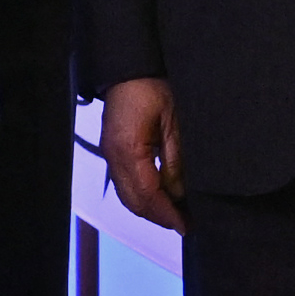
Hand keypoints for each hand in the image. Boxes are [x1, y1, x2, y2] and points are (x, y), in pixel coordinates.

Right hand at [101, 77, 187, 233]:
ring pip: (127, 195)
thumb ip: (175, 162)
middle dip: (158, 216)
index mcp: (128, 150)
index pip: (147, 195)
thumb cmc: (151, 88)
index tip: (185, 226)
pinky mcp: (112, 150)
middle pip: (134, 201)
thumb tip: (179, 194)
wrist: (128, 69)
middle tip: (184, 224)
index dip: (167, 214)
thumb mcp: (173, 124)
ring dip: (149, 208)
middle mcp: (113, 157)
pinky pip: (124, 182)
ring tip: (174, 214)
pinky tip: (159, 195)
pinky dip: (141, 195)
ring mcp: (109, 154)